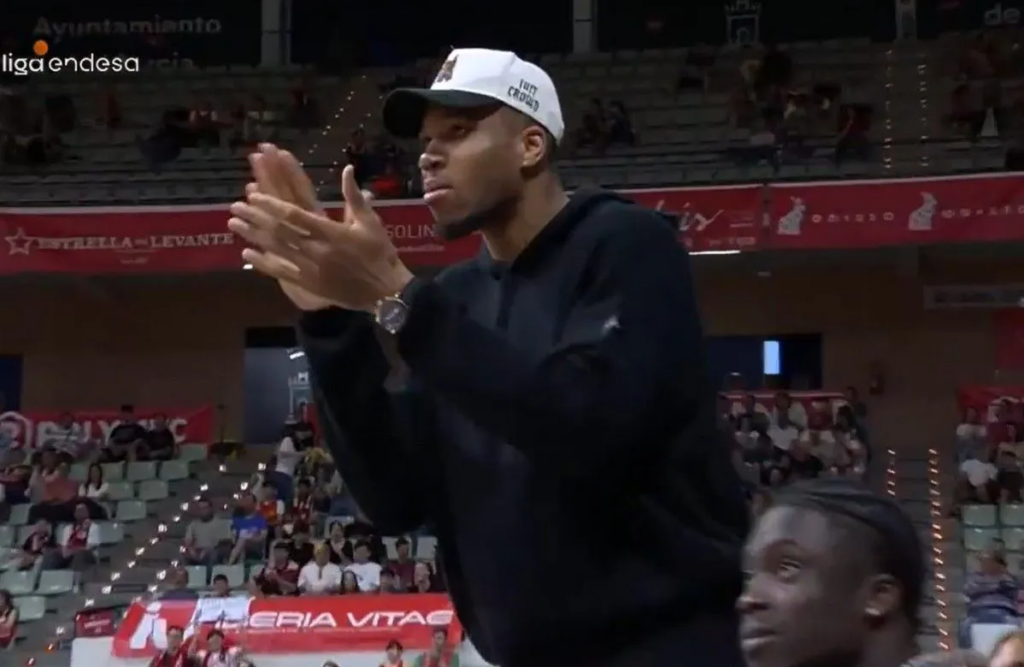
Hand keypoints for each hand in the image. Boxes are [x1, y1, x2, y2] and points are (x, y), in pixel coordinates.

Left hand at [229, 164, 413, 312]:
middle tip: (235, 206)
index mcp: (330, 232)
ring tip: (233, 224)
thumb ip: (355, 196)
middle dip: (255, 217)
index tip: (253, 195)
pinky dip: (263, 263)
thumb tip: (346, 169)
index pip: (294, 215)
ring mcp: (310, 268)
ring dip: (253, 236)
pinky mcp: (309, 284)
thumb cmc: (380, 254)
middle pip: (279, 231)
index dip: (271, 205)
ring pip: (275, 249)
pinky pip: (281, 272)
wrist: (385, 292)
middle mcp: (315, 249)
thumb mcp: (370, 222)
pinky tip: (247, 254)